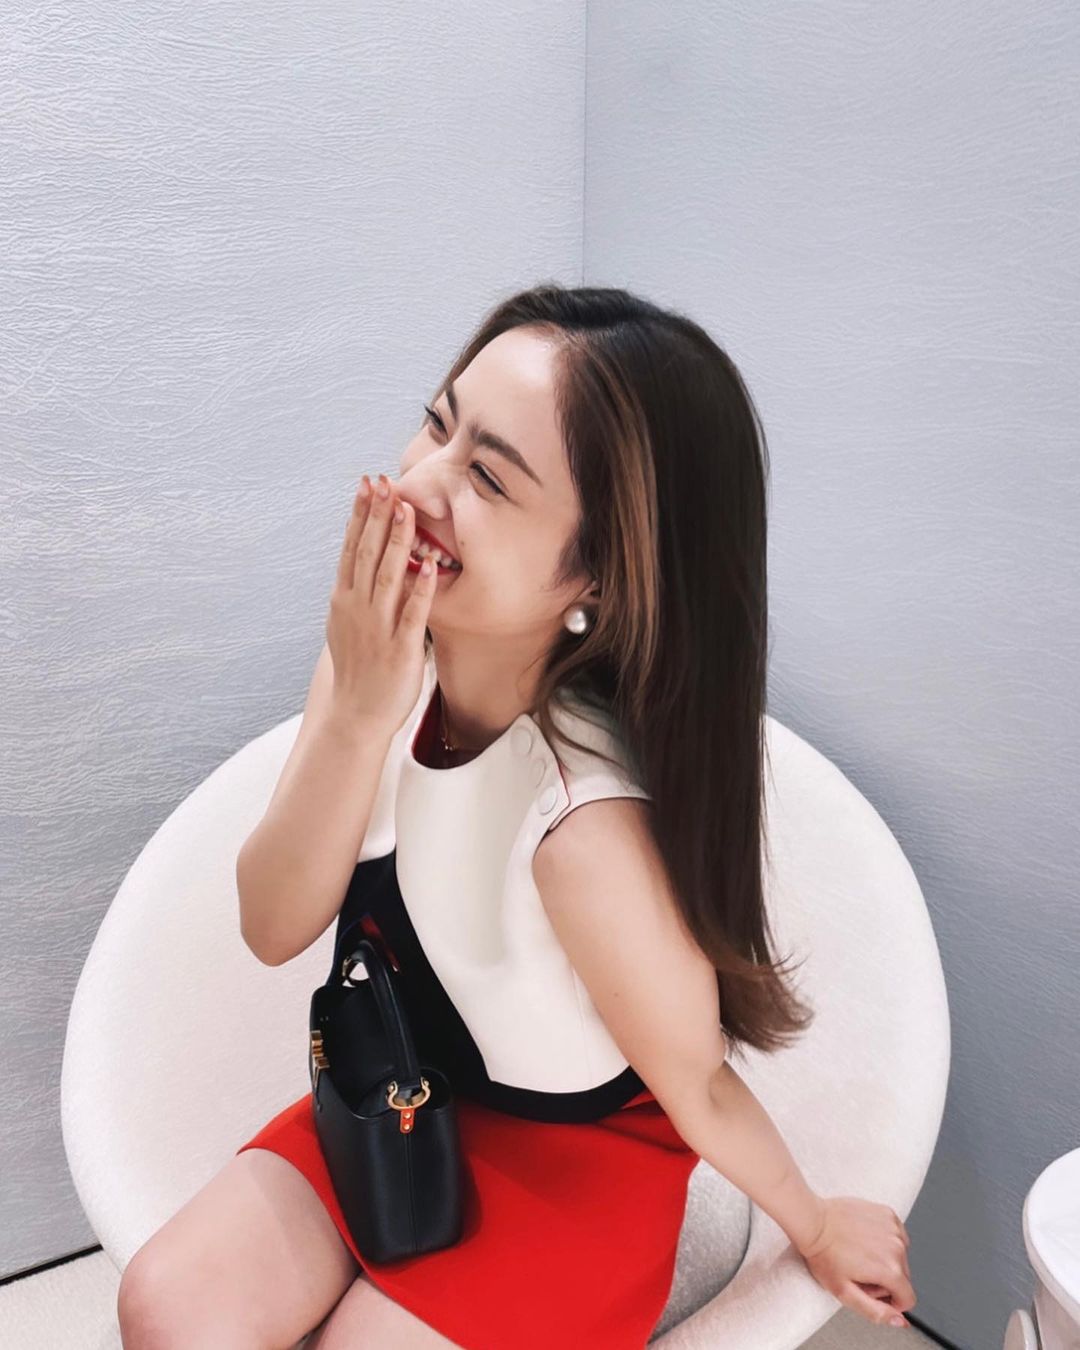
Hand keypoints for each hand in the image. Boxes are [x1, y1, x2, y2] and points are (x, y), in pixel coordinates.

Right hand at [326, 472, 437, 733]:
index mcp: (344, 600)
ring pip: (387, 576)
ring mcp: (378, 627)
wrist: (354, 715)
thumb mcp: (346, 624)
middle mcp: (358, 609)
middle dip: (377, 515)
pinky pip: (412, 613)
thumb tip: (363, 563)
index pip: (351, 548)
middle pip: (367, 553)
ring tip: (406, 510)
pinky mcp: (400, 648)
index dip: (360, 514)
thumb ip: (356, 593)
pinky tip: (428, 565)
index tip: (367, 485)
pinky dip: (419, 588)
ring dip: (397, 541)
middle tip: (385, 482)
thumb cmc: (356, 670)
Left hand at [795, 1195, 915, 1328]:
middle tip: (858, 1271)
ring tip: (859, 1254)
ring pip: (900, 1256)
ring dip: (884, 1259)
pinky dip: (883, 1239)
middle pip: (903, 1277)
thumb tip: (899, 1321)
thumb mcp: (845, 1293)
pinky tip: (863, 1238)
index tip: (870, 1290)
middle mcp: (897, 1247)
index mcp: (890, 1270)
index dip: (889, 1301)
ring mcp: (893, 1228)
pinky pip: (895, 1234)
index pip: (908, 1299)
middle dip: (885, 1279)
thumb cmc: (824, 1255)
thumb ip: (876, 1312)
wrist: (813, 1221)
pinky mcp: (886, 1213)